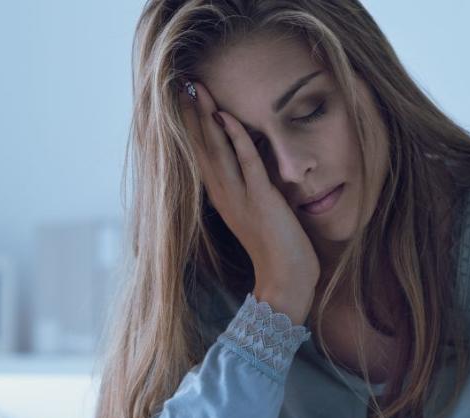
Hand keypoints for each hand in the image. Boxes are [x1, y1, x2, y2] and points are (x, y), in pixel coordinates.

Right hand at [177, 78, 318, 324]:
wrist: (286, 282)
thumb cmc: (278, 251)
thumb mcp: (258, 214)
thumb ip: (251, 190)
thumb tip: (250, 166)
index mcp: (222, 198)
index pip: (201, 156)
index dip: (192, 128)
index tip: (185, 100)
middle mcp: (224, 196)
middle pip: (202, 148)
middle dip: (192, 115)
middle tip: (184, 84)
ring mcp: (240, 198)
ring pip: (217, 151)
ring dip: (207, 119)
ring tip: (197, 91)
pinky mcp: (260, 200)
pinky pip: (246, 162)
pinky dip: (236, 138)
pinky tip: (227, 117)